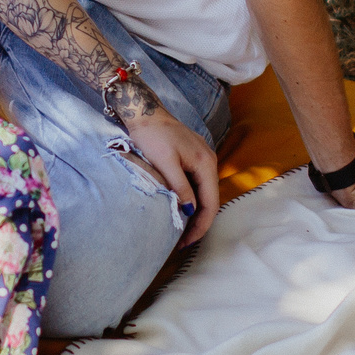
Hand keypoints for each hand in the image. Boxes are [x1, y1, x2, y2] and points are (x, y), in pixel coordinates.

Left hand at [121, 109, 221, 245]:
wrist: (144, 112)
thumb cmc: (152, 135)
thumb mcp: (164, 163)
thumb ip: (180, 187)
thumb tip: (190, 211)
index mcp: (205, 163)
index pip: (210, 203)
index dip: (200, 225)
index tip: (186, 242)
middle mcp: (209, 161)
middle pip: (210, 200)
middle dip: (198, 222)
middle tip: (182, 242)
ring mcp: (202, 158)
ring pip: (203, 193)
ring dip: (194, 212)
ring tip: (180, 230)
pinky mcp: (192, 157)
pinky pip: (196, 184)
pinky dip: (190, 199)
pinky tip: (180, 208)